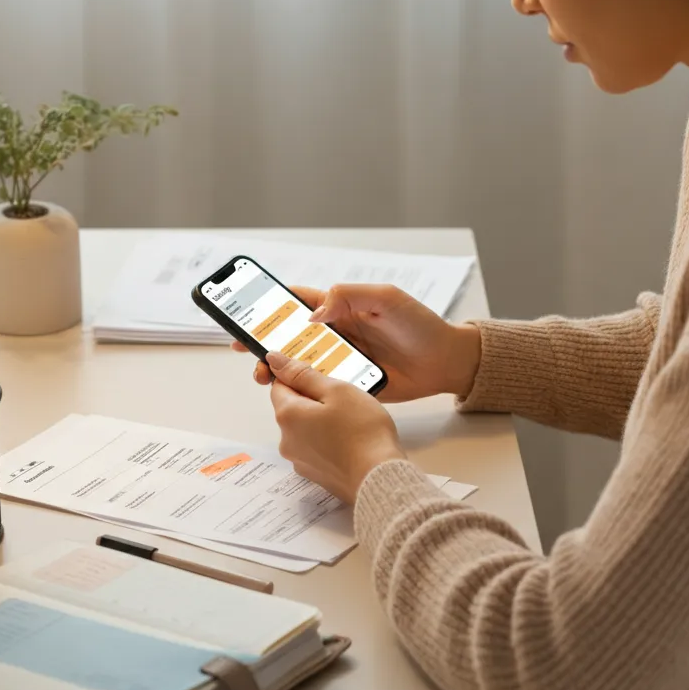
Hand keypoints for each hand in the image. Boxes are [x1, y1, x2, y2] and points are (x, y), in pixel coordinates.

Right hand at [232, 284, 481, 401]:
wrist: (445, 362)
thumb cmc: (419, 324)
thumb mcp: (385, 298)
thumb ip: (348, 297)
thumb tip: (313, 315)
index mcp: (341, 307)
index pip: (297, 302)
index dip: (269, 306)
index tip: (246, 312)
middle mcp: (335, 333)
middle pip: (289, 335)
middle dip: (264, 341)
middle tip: (243, 348)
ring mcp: (340, 359)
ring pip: (299, 362)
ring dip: (277, 367)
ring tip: (263, 374)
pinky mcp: (348, 384)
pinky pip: (319, 386)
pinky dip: (300, 389)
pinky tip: (288, 391)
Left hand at [266, 351, 405, 503]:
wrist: (379, 479)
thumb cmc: (362, 431)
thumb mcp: (336, 391)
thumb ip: (303, 375)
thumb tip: (274, 360)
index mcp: (288, 415)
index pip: (279, 385)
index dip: (299, 376)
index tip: (321, 378)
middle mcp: (286, 440)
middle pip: (292, 408)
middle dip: (313, 400)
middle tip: (344, 401)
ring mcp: (299, 460)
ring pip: (305, 429)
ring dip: (321, 421)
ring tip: (351, 423)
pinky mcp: (314, 475)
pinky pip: (316, 448)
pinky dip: (328, 441)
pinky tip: (351, 442)